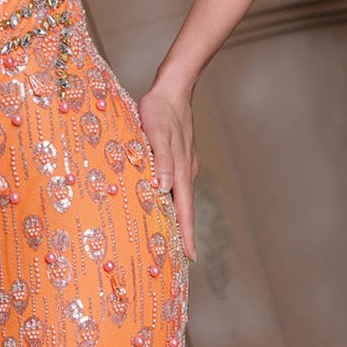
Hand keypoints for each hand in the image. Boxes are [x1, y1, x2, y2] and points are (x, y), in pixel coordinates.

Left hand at [136, 81, 198, 260]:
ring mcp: (185, 164)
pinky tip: (164, 201)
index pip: (184, 211)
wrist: (173, 88)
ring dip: (178, 217)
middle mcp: (186, 171)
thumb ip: (160, 161)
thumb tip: (163, 189)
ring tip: (171, 236)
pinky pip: (177, 184)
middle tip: (181, 257)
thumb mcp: (155, 134)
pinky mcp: (181, 156)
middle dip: (183, 233)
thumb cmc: (159, 109)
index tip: (191, 258)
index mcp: (180, 170)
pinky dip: (173, 200)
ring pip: (181, 197)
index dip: (187, 235)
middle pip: (185, 209)